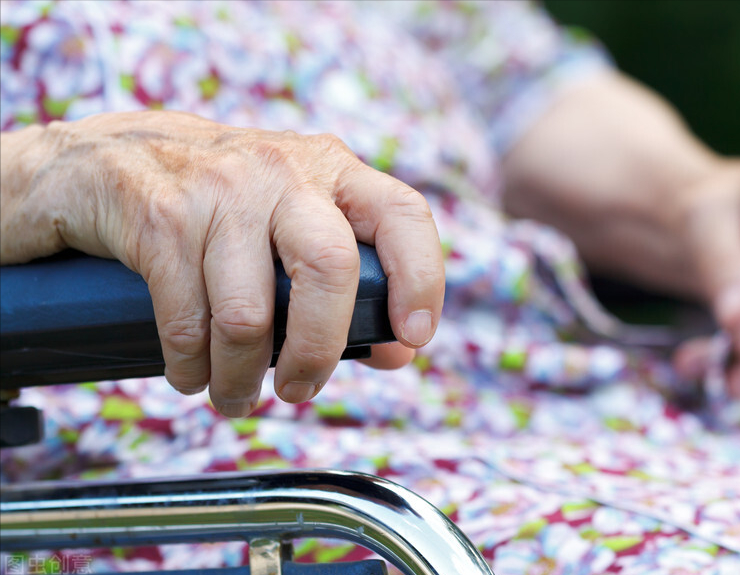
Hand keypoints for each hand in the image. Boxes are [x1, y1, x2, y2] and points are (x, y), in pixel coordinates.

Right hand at [0, 111, 444, 415]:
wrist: (98, 159)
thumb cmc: (218, 206)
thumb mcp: (290, 224)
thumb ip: (348, 283)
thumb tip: (396, 352)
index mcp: (330, 169)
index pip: (401, 214)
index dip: (420, 279)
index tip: (414, 336)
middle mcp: (281, 170)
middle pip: (328, 267)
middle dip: (318, 350)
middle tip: (299, 389)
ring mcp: (218, 188)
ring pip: (248, 314)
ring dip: (241, 378)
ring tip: (235, 395)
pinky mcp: (158, 215)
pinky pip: (186, 321)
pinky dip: (191, 369)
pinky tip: (192, 375)